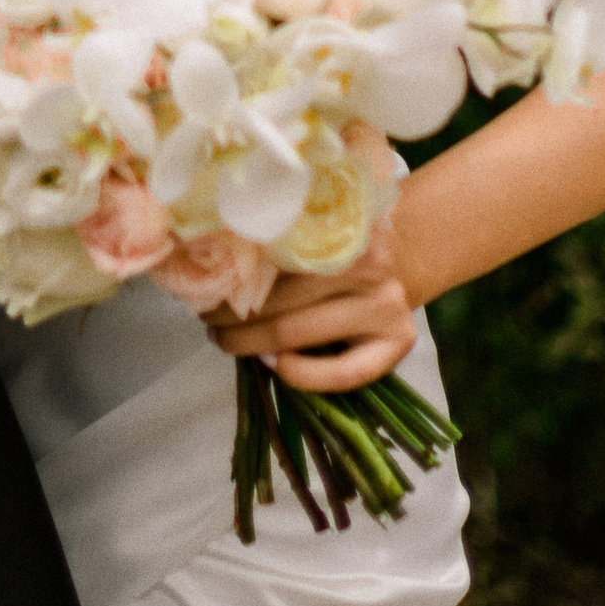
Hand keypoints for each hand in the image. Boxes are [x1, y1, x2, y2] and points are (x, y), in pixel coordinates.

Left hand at [208, 239, 419, 393]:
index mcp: (339, 230)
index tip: (203, 287)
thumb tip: (209, 270)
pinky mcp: (398, 342)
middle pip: (279, 301)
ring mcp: (385, 305)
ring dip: (250, 344)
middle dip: (231, 316)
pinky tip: (273, 366)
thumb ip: (276, 246)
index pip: (271, 257)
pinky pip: (345, 373)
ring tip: (224, 340)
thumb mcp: (312, 231)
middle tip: (206, 319)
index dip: (230, 278)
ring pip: (298, 334)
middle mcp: (368, 265)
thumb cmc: (336, 247)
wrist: (401, 257)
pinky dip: (302, 375)